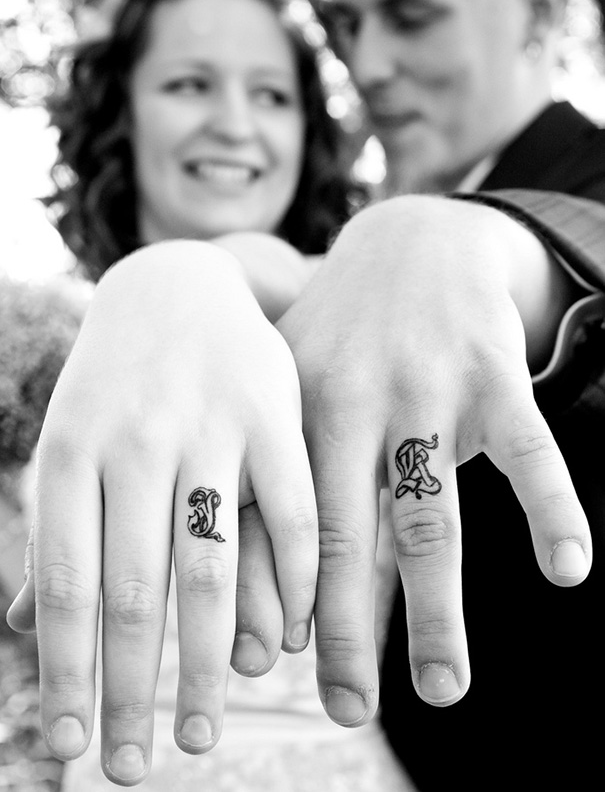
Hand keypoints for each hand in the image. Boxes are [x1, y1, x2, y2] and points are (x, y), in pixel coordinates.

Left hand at [8, 240, 317, 784]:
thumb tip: (21, 630)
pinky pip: (291, 515)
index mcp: (71, 453)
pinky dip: (292, 585)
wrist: (175, 287)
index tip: (71, 746)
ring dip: (207, 664)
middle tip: (134, 768)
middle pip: (135, 591)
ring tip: (200, 733)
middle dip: (132, 691)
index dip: (67, 670)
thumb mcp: (70, 441)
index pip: (64, 583)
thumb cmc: (116, 385)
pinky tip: (289, 640)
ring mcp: (209, 426)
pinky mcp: (273, 413)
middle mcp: (135, 443)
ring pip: (210, 566)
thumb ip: (60, 529)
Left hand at [278, 194, 591, 724]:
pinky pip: (528, 451)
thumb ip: (288, 479)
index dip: (274, 597)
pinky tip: (569, 568)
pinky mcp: (494, 374)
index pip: (281, 522)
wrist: (410, 239)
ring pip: (431, 514)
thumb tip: (277, 602)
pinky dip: (551, 508)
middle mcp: (353, 402)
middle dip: (344, 630)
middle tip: (347, 710)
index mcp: (294, 411)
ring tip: (445, 689)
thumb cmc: (344, 333)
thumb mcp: (296, 387)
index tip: (271, 670)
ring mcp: (426, 388)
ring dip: (438, 608)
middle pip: (348, 535)